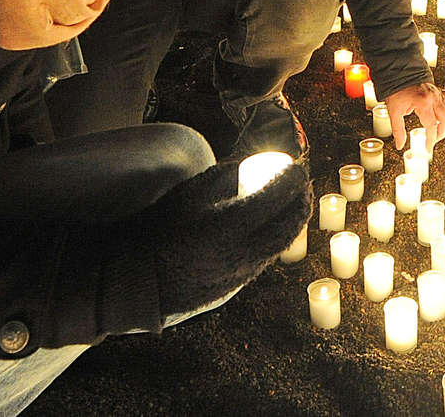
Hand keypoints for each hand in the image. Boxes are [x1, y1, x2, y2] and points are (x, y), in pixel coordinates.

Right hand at [140, 158, 312, 329]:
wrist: (142, 279)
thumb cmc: (162, 227)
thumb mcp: (190, 192)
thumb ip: (225, 174)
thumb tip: (257, 159)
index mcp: (226, 227)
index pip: (274, 197)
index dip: (292, 178)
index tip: (296, 165)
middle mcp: (240, 254)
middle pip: (289, 225)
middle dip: (302, 200)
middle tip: (303, 182)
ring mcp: (243, 273)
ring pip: (282, 244)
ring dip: (295, 220)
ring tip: (295, 202)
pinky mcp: (240, 285)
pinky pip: (268, 256)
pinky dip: (278, 236)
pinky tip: (275, 224)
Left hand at [384, 82, 444, 151]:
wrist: (399, 74)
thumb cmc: (396, 91)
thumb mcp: (394, 111)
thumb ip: (398, 130)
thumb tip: (400, 145)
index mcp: (422, 102)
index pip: (431, 125)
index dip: (431, 139)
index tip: (428, 148)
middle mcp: (433, 97)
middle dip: (441, 133)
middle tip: (434, 140)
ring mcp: (438, 93)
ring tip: (439, 130)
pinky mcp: (439, 91)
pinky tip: (444, 116)